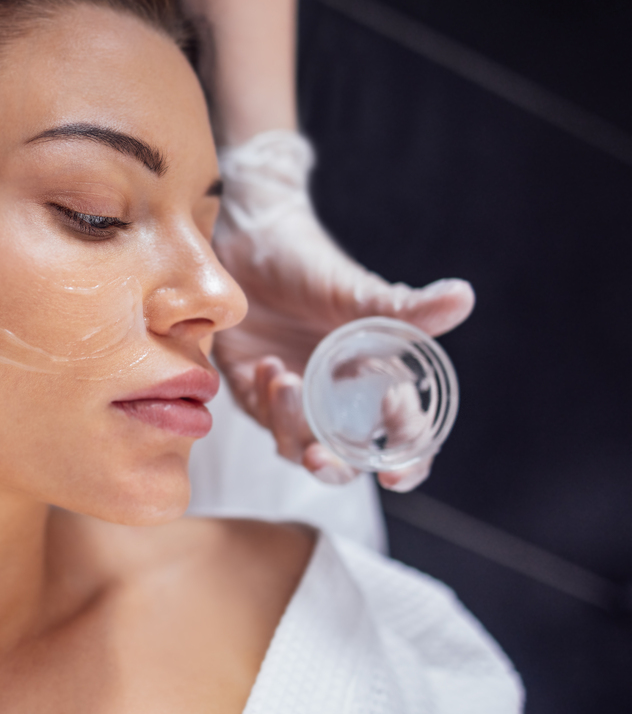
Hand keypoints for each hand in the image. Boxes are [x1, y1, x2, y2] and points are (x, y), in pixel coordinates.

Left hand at [210, 132, 474, 491]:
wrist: (249, 240)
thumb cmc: (310, 263)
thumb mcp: (357, 291)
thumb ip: (407, 308)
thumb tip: (464, 296)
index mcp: (376, 380)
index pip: (401, 437)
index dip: (404, 461)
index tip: (392, 474)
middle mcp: (336, 397)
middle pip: (345, 456)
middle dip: (335, 466)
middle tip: (319, 457)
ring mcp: (295, 396)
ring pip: (295, 443)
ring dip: (289, 424)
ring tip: (285, 378)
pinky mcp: (252, 388)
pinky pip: (259, 416)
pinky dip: (263, 399)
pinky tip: (265, 365)